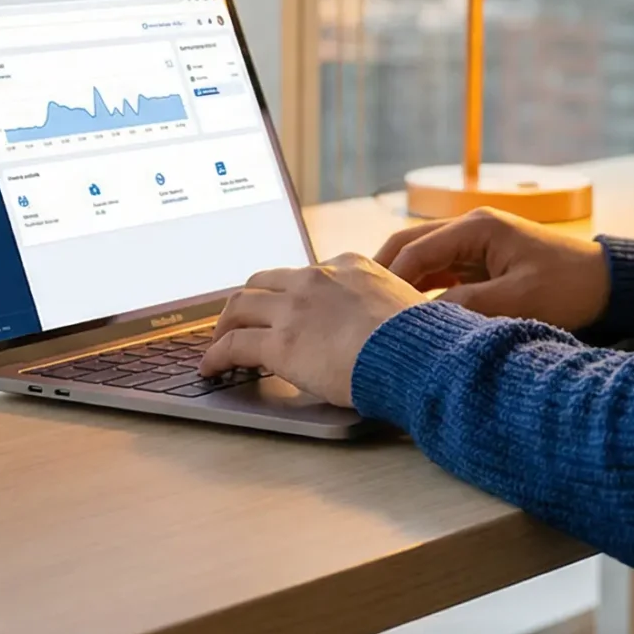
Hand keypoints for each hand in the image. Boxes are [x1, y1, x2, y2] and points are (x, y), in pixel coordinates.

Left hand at [199, 253, 421, 407]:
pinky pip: (233, 345)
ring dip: (224, 325)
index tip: (283, 307)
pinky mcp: (280, 343)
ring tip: (219, 343)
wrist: (415, 353)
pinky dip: (216, 355)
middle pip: (263, 281)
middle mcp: (315, 278)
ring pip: (240, 306)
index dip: (288, 292)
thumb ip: (385, 304)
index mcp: (348, 265)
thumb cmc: (421, 338)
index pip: (305, 273)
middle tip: (240, 321)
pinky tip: (212, 368)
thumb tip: (389, 323)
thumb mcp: (405, 303)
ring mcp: (294, 308)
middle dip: (248, 301)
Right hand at [373, 207, 610, 330]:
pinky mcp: (481, 263)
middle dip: (382, 273)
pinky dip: (421, 291)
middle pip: (410, 246)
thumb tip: (423, 318)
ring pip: (422, 260)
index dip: (390, 279)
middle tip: (355, 304)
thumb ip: (468, 307)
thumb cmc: (569, 287)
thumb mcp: (518, 300)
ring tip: (374, 313)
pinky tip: (407, 315)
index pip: (416, 249)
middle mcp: (471, 229)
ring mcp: (475, 245)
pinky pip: (440, 274)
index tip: (371, 310)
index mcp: (478, 227)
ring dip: (400, 283)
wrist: (607, 285)